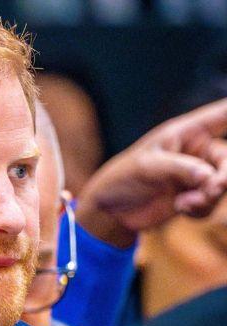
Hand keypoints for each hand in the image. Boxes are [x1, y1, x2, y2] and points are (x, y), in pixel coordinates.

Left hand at [78, 98, 226, 246]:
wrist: (111, 210)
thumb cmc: (123, 177)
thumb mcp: (146, 167)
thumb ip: (179, 168)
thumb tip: (210, 177)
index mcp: (186, 131)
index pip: (222, 113)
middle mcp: (198, 150)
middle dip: (225, 176)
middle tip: (214, 188)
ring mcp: (199, 174)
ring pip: (223, 185)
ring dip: (209, 197)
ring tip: (185, 204)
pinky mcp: (196, 196)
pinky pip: (212, 203)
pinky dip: (201, 209)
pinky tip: (180, 208)